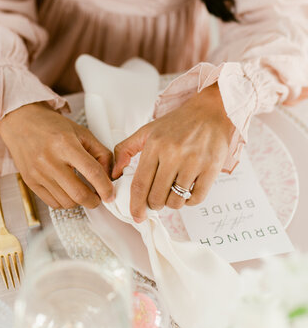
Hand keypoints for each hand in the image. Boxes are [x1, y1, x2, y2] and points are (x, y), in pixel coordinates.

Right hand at [0, 102, 114, 208]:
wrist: (21, 122)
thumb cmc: (51, 126)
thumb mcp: (81, 133)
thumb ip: (100, 153)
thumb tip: (109, 176)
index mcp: (65, 144)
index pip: (92, 172)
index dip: (106, 187)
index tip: (110, 194)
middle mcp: (50, 160)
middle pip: (79, 193)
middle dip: (95, 200)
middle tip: (99, 197)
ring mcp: (38, 173)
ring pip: (67, 202)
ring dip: (80, 201)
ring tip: (83, 191)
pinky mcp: (30, 182)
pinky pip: (53, 203)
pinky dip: (65, 202)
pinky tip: (68, 191)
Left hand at [111, 84, 234, 221]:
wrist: (210, 112)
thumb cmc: (178, 123)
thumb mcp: (147, 131)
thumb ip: (125, 150)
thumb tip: (115, 174)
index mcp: (155, 145)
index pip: (140, 184)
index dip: (135, 204)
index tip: (136, 215)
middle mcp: (174, 154)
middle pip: (157, 196)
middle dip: (153, 204)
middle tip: (155, 200)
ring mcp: (194, 162)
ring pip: (176, 200)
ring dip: (171, 204)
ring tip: (171, 193)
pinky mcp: (211, 168)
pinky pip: (196, 199)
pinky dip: (189, 202)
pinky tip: (186, 192)